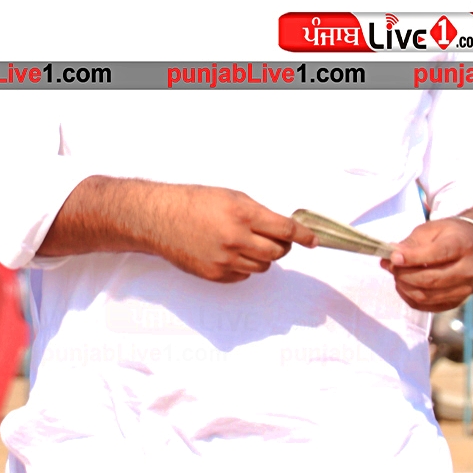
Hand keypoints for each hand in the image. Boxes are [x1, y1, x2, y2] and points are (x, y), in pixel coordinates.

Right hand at [152, 184, 317, 283]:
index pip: (285, 229)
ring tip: (247, 243)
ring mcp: (226, 259)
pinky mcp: (215, 274)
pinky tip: (232, 253)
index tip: (312, 240)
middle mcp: (236, 238)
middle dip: (282, 245)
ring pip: (263, 266)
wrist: (160, 218)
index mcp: (243, 214)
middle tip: (275, 238)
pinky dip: (245, 266)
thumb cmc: (195, 202)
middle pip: (278, 251)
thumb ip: (258, 213)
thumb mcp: (232, 197)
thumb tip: (283, 228)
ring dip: (263, 256)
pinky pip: (244, 275)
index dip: (303, 236)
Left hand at [380, 217, 472, 312]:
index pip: (437, 254)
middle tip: (390, 265)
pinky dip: (409, 297)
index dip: (412, 257)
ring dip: (404, 286)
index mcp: (462, 245)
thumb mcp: (432, 229)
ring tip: (396, 273)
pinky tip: (404, 285)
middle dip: (403, 274)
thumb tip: (393, 255)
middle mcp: (467, 270)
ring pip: (426, 296)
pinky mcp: (455, 302)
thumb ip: (412, 242)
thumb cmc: (451, 236)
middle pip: (429, 279)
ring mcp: (463, 289)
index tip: (393, 256)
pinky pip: (426, 306)